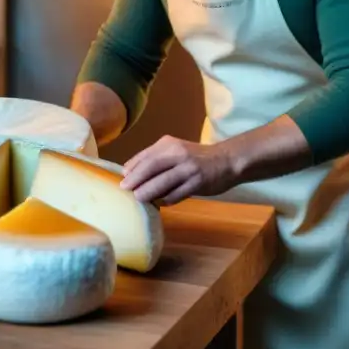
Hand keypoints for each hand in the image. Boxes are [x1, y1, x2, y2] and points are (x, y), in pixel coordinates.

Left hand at [119, 135, 238, 205]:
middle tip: (124, 189)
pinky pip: (176, 194)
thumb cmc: (195, 158)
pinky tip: (160, 203)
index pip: (145, 155)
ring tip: (138, 198)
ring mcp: (189, 169)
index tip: (121, 178)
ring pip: (163, 182)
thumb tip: (129, 174)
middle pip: (151, 166)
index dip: (132, 167)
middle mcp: (179, 153)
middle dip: (136, 178)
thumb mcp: (175, 151)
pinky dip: (165, 200)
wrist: (226, 160)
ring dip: (148, 191)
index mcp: (169, 144)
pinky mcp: (198, 183)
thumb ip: (156, 159)